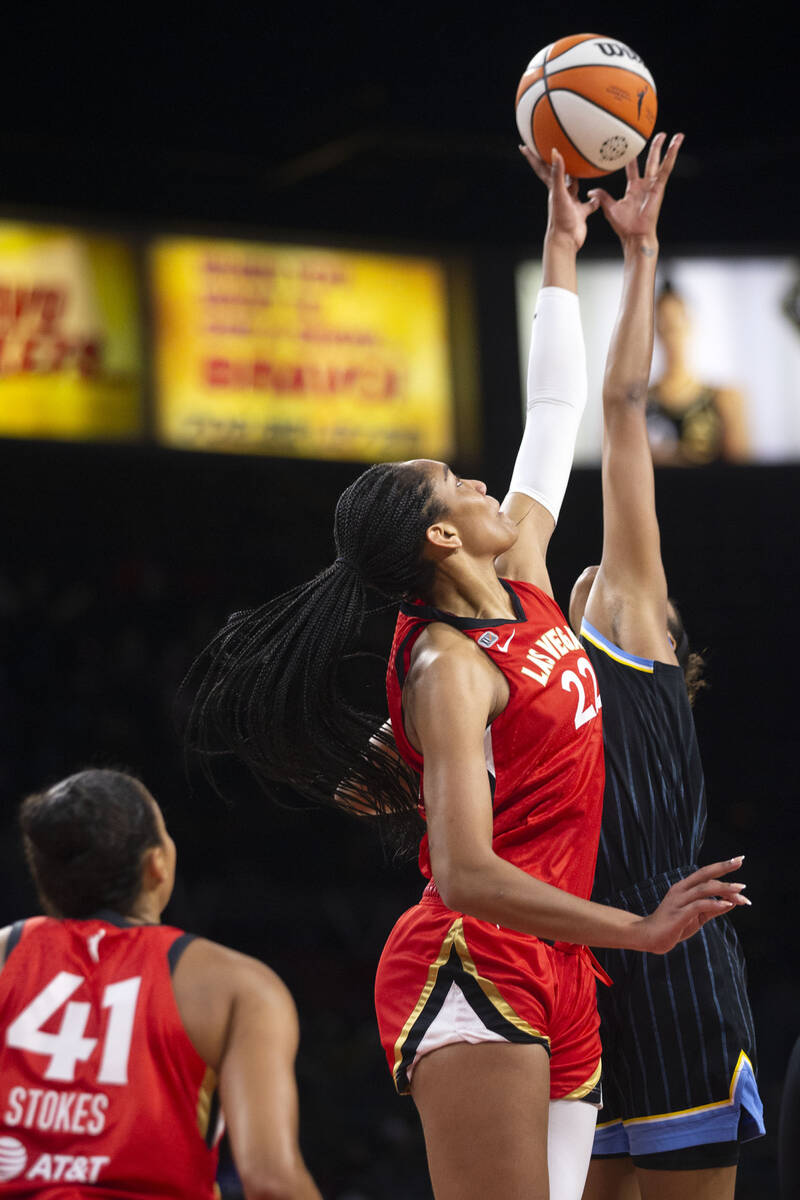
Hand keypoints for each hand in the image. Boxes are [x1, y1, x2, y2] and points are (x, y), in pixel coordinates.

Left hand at [520, 144, 599, 251]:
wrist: (566, 241)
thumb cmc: (560, 218)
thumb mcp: (559, 193)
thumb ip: (558, 173)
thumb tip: (555, 152)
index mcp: (553, 188)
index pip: (541, 167)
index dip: (532, 156)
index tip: (524, 145)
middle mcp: (561, 193)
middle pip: (557, 173)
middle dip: (554, 161)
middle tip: (553, 148)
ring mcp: (570, 203)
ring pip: (574, 186)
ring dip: (577, 178)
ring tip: (582, 166)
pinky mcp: (580, 212)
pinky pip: (589, 204)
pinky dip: (594, 200)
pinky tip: (598, 196)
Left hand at [588, 132, 682, 245]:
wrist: (635, 235)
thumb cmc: (624, 226)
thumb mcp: (610, 208)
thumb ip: (602, 197)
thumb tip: (590, 191)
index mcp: (633, 188)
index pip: (632, 167)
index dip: (631, 156)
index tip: (630, 144)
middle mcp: (645, 184)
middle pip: (650, 161)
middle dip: (655, 148)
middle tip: (659, 135)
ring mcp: (653, 185)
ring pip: (661, 162)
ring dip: (669, 149)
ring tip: (676, 135)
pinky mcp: (659, 187)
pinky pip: (666, 169)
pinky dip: (672, 156)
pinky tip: (676, 145)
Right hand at [629, 857, 748, 953]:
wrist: (649, 937)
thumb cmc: (673, 926)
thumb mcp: (696, 917)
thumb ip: (712, 908)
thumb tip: (733, 902)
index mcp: (683, 887)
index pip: (705, 873)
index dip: (721, 866)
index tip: (738, 861)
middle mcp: (680, 890)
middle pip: (704, 874)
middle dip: (722, 867)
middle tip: (740, 861)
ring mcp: (678, 901)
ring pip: (703, 889)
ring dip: (723, 888)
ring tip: (740, 889)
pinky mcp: (678, 914)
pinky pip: (698, 905)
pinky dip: (714, 903)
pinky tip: (727, 904)